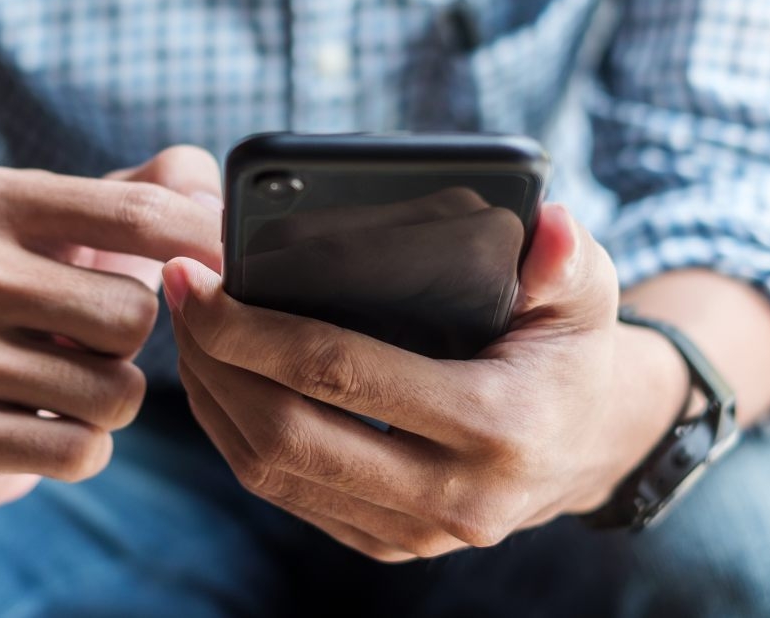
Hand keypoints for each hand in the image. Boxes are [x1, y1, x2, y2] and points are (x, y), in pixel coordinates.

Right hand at [0, 146, 222, 507]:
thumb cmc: (46, 284)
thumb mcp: (89, 219)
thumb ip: (163, 184)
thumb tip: (212, 197)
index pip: (138, 213)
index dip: (206, 244)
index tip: (237, 266)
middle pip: (132, 315)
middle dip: (136, 340)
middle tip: (95, 338)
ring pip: (114, 394)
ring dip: (116, 398)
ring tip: (70, 379)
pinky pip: (80, 451)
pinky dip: (86, 446)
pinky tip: (49, 422)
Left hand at [165, 203, 687, 560]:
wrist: (588, 446)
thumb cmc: (571, 353)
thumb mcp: (585, 294)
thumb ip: (566, 257)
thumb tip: (544, 225)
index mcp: (496, 425)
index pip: (342, 374)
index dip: (254, 328)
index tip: (200, 278)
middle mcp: (453, 496)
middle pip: (288, 434)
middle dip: (216, 362)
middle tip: (181, 296)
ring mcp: (416, 532)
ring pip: (273, 474)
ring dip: (214, 400)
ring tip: (189, 332)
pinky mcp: (388, 544)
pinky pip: (287, 497)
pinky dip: (237, 438)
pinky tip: (221, 382)